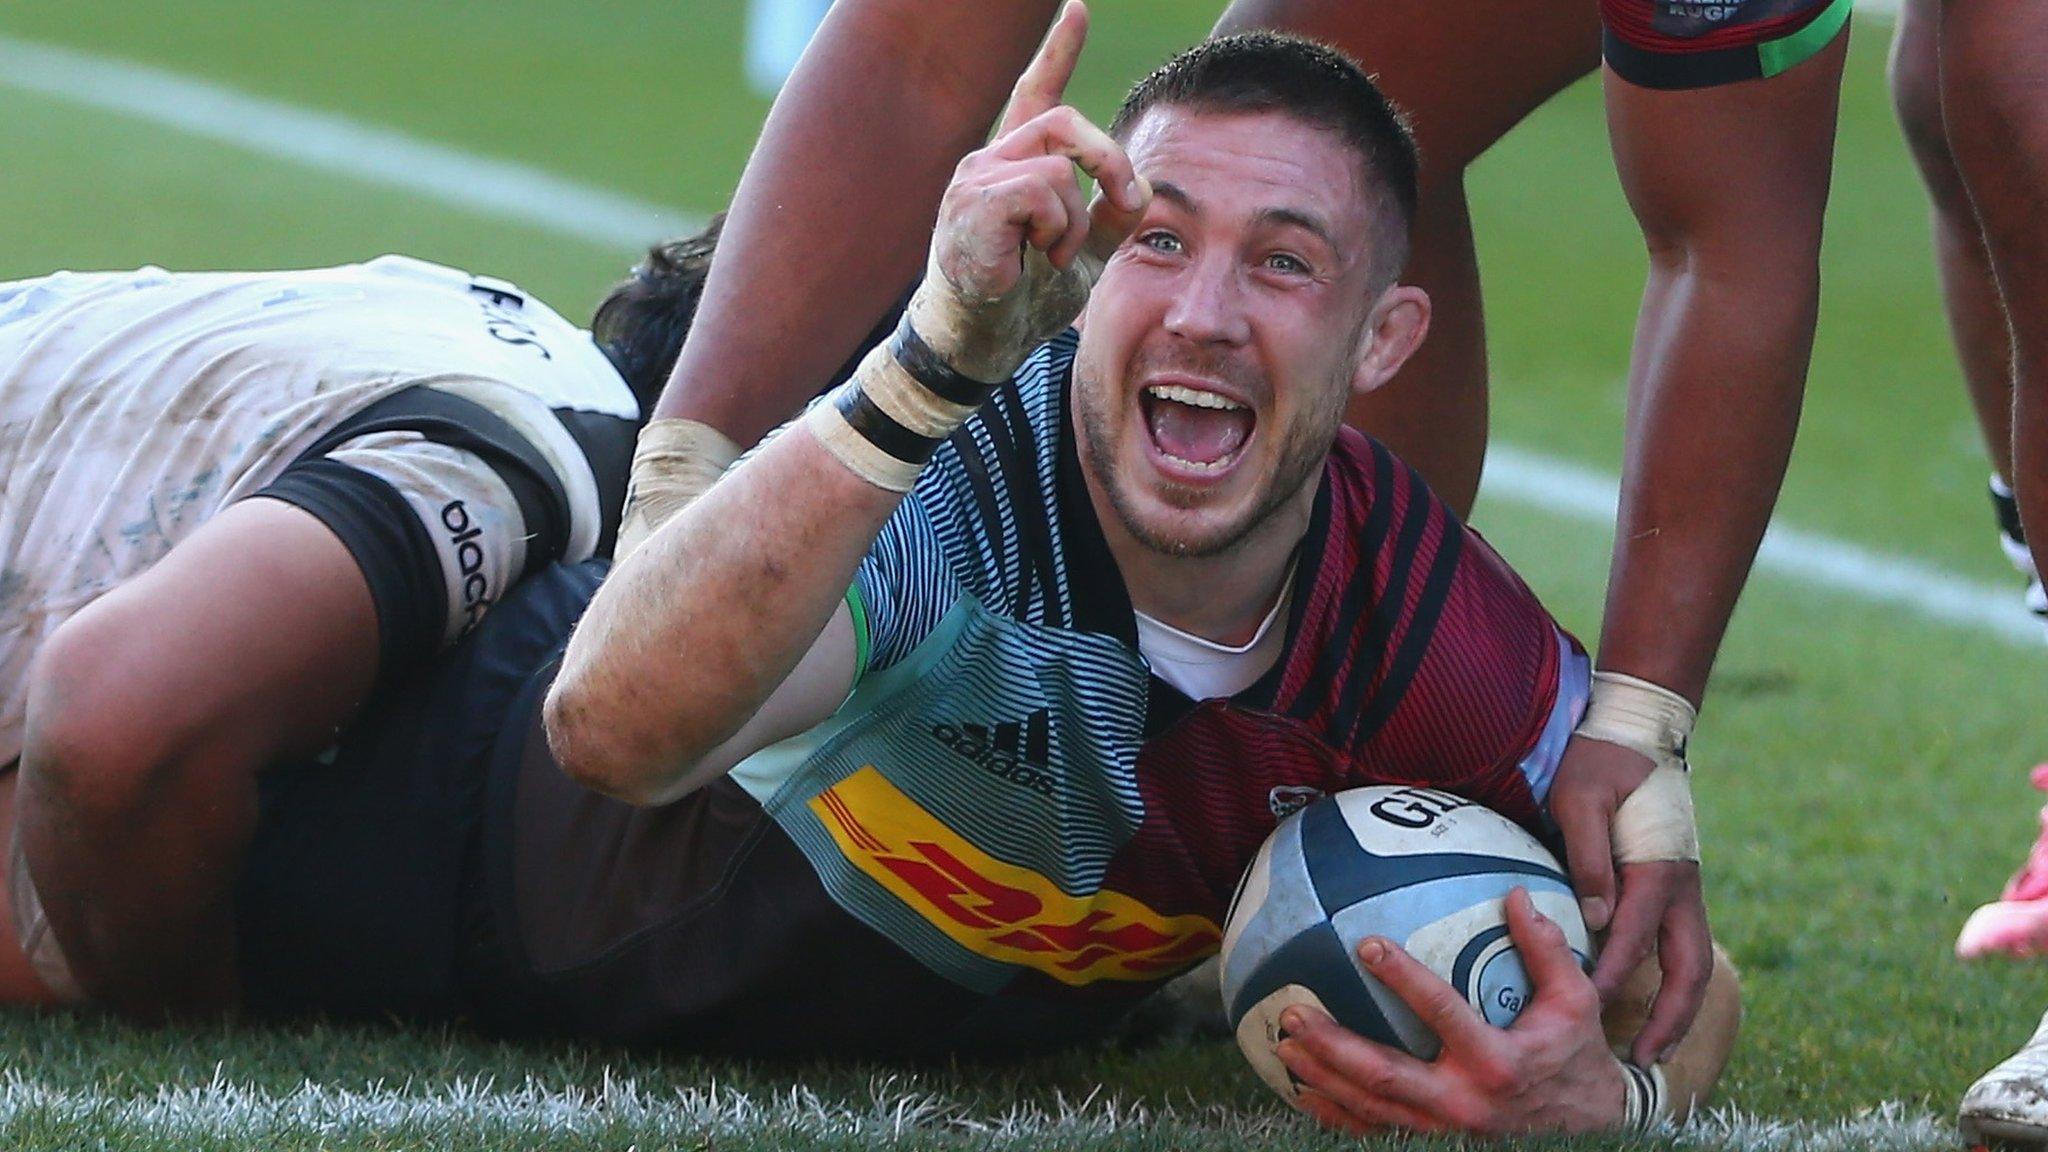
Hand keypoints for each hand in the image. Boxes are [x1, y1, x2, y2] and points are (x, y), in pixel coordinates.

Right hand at [910, 0, 1149, 381]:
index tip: (1078, 8)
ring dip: (1076, 221)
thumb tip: (1146, 190)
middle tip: (1125, 204)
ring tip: (1053, 256)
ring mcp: (975, 178)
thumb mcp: (1083, 253)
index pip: (1036, 94)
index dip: (1058, 50)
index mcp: (1013, 166)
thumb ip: (1112, 218)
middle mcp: (989, 161)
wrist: (979, 342)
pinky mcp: (972, 203)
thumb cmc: (1022, 299)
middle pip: (1067, 123)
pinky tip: (1035, 257)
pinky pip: (1044, 190)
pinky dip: (1057, 229)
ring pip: (1060, 165)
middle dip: (1110, 162)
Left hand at [1274, 888, 1628, 1135]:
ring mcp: (1445, 1132)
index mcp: (1498, 1062)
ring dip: (1322, 1077)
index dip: (1404, 979)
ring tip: (1283, 1044)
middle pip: (1386, 1075)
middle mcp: (1465, 1102)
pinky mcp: (1434, 1145)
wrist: (1589, 1133)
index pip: (1442, 1013)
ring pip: (1371, 1107)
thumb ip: (1546, 951)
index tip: (1366, 944)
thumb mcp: (1575, 1004)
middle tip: (1294, 1013)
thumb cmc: (1576, 1059)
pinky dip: (1336, 1115)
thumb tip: (1518, 894)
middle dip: (1334, 1046)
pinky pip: (1376, 1133)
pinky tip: (1303, 1091)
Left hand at [1548, 735, 1712, 1065]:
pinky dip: (1670, 984)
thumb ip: (1587, 856)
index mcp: (1659, 867)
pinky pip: (1679, 947)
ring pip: (1693, 963)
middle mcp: (1681, 887)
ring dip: (1678, 1010)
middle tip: (1645, 1061)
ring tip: (1654, 1052)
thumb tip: (1593, 919)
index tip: (1589, 1009)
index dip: (1614, 975)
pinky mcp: (1674, 889)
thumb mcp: (1580, 798)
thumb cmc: (1600, 763)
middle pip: (1690, 968)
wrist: (1639, 732)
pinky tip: (1645, 1007)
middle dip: (1672, 1018)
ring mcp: (1684, 890)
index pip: (1635, 935)